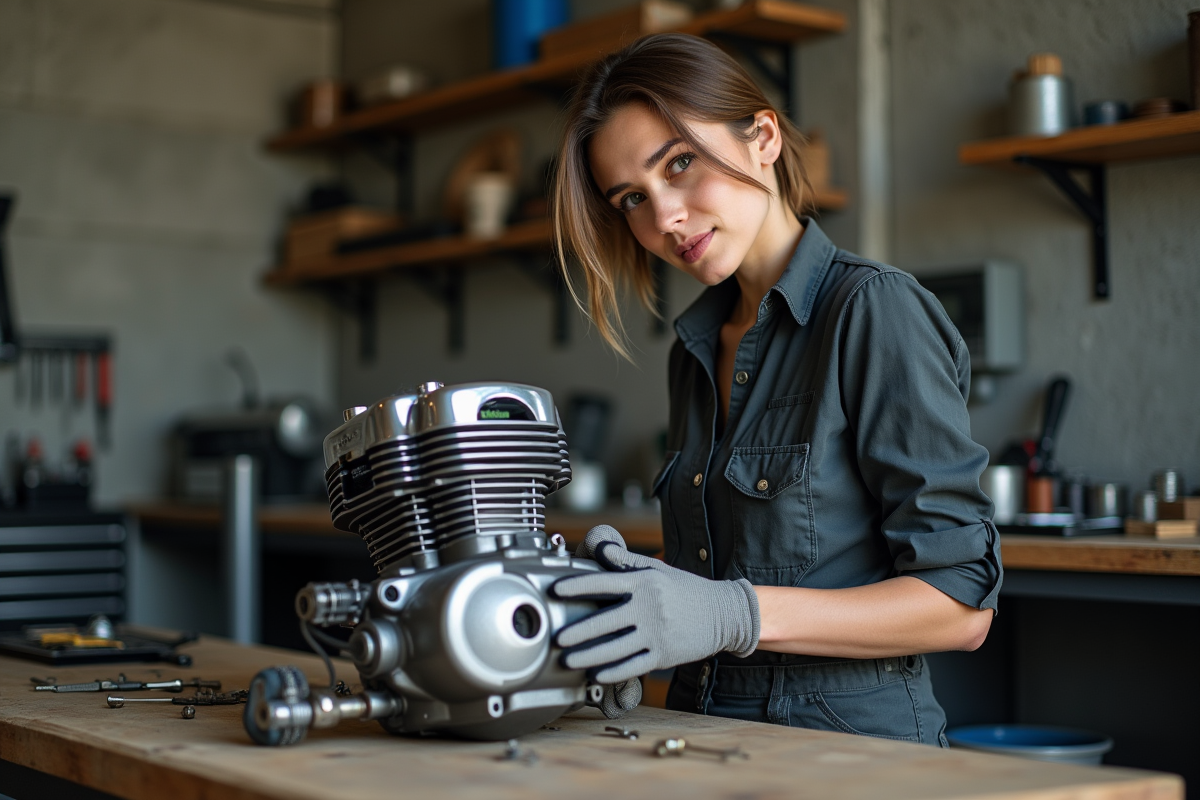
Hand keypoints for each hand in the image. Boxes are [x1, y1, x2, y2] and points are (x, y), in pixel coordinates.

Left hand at [552, 525, 760, 684]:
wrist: (724, 613)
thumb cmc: (687, 589)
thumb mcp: (658, 569)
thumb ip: (626, 561)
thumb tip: (600, 549)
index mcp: (645, 583)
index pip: (604, 582)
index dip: (577, 586)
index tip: (556, 590)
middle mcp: (649, 607)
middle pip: (605, 621)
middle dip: (577, 631)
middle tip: (557, 638)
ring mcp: (657, 633)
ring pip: (616, 648)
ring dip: (589, 656)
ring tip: (569, 660)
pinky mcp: (665, 654)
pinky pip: (634, 666)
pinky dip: (613, 672)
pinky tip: (596, 675)